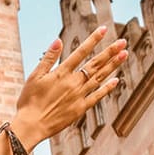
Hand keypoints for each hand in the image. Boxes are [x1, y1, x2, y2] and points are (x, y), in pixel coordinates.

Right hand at [11, 26, 128, 145]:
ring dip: (113, 66)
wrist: (31, 125)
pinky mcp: (81, 108)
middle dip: (110, 51)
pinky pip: (97, 96)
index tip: (103, 29)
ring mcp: (79, 96)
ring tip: (124, 55)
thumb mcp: (35, 76)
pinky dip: (107, 88)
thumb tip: (58, 40)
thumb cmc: (29, 100)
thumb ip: (48, 58)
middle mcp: (73, 82)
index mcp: (61, 73)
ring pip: (100, 77)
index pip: (80, 51)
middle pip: (95, 64)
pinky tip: (116, 80)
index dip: (93, 40)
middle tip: (123, 42)